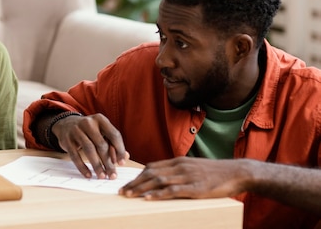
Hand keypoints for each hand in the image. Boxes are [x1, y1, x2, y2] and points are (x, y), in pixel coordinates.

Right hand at [52, 113, 127, 178]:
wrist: (66, 124)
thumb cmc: (88, 130)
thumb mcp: (101, 132)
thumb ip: (113, 143)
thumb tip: (125, 157)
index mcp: (100, 119)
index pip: (114, 134)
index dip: (119, 150)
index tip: (122, 163)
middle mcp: (88, 123)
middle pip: (101, 144)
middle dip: (108, 162)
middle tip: (112, 175)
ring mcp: (76, 131)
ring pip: (89, 150)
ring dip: (97, 165)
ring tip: (102, 176)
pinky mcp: (66, 140)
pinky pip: (75, 155)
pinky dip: (82, 167)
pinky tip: (88, 174)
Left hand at [119, 157, 251, 199]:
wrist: (237, 172)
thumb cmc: (216, 173)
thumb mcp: (194, 168)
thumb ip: (179, 171)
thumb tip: (164, 178)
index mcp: (179, 162)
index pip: (152, 167)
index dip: (138, 175)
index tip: (127, 183)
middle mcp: (180, 167)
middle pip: (151, 173)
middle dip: (135, 183)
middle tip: (122, 191)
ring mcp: (188, 177)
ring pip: (159, 181)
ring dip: (141, 188)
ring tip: (130, 195)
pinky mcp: (196, 188)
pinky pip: (173, 190)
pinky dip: (159, 194)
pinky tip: (148, 198)